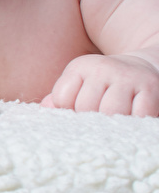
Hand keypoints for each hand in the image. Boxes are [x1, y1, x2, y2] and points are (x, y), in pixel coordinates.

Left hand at [42, 53, 158, 115]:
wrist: (142, 68)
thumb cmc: (104, 85)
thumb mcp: (80, 85)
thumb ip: (60, 99)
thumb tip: (44, 110)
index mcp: (80, 67)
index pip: (62, 98)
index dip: (69, 112)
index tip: (80, 112)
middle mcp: (102, 68)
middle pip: (86, 108)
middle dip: (90, 121)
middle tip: (98, 123)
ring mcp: (127, 76)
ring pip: (111, 112)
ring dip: (112, 125)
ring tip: (114, 124)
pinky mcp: (150, 87)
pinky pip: (138, 115)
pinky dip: (135, 123)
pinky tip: (132, 122)